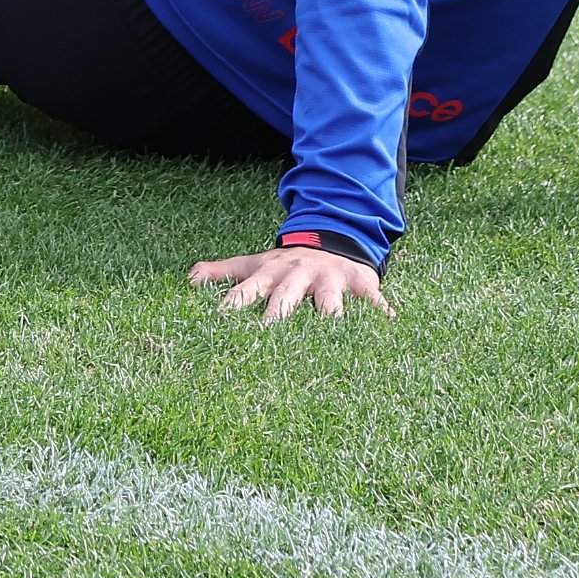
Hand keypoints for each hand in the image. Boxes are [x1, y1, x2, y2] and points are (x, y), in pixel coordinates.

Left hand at [189, 246, 393, 320]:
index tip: (218, 326)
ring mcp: (328, 280)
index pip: (246, 292)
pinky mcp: (359, 284)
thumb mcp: (254, 264)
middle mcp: (297, 277)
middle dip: (277, 318)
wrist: (331, 238)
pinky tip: (390, 325)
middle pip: (285, 301)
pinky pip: (371, 300)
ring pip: (329, 304)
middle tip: (268, 339)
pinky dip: (380, 313)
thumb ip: (222, 273)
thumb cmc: (286, 264)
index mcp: (270, 275)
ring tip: (330, 338)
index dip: (232, 307)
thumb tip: (188, 279)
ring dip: (329, 318)